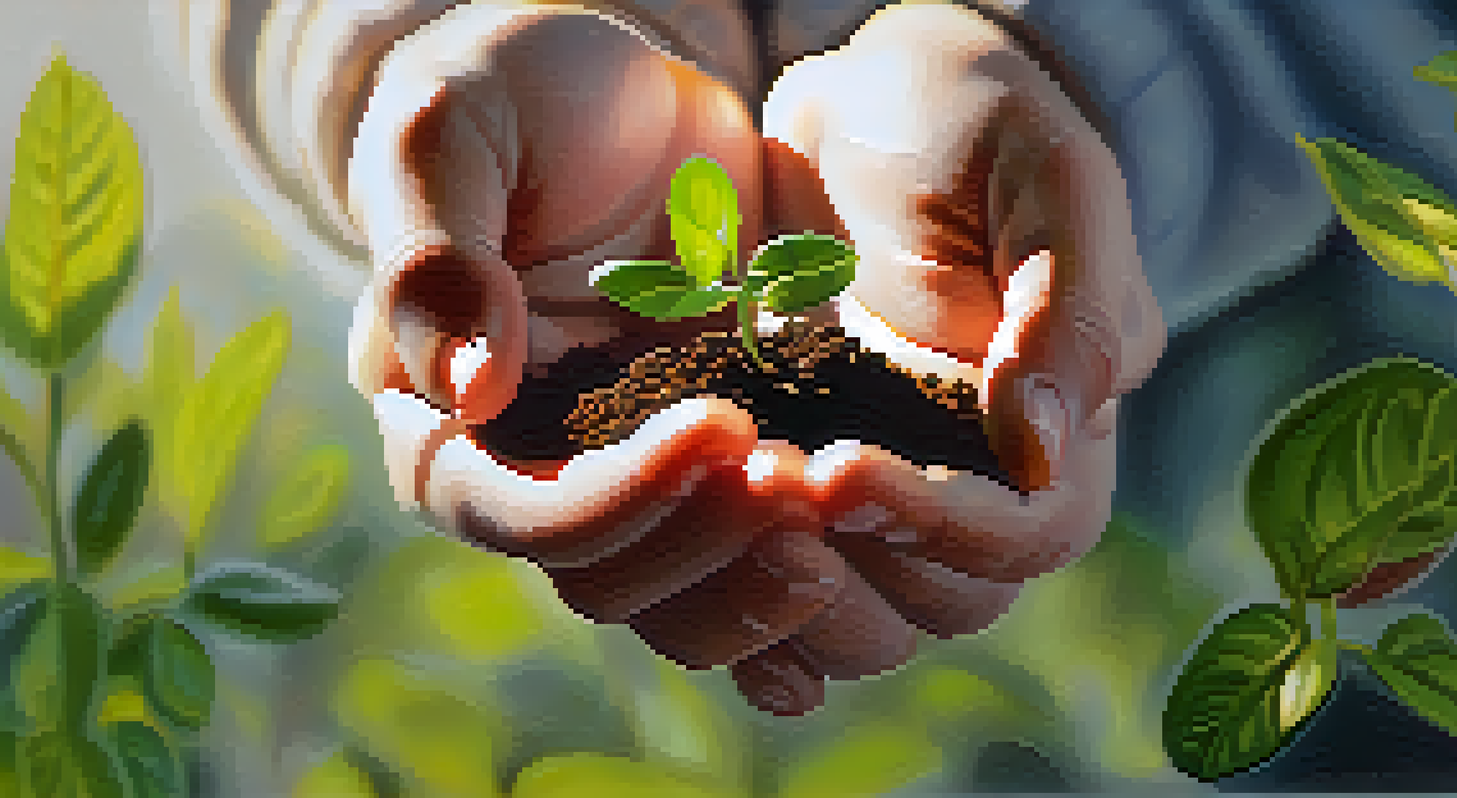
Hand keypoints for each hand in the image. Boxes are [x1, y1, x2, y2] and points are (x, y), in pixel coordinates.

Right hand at [344, 3, 861, 697]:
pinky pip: (741, 560)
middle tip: (800, 483)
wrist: (619, 95)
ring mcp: (624, 475)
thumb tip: (464, 392)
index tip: (716, 426)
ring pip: (677, 598)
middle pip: (600, 578)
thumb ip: (435, 257)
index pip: (504, 509)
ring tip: (839, 515)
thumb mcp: (454, 134)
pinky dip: (791, 581)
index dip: (606, 498)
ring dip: (754, 582)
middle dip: (701, 544)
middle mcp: (527, 467)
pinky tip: (853, 560)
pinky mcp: (707, 466)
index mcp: (441, 411)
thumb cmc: (512, 94)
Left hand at [744, 0, 1166, 699]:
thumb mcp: (1051, 183)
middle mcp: (982, 483)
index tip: (841, 465)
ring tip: (720, 494)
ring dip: (790, 584)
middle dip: (853, 561)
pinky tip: (693, 571)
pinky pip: (792, 590)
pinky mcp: (808, 482)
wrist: (866, 107)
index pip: (1026, 533)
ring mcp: (891, 490)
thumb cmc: (974, 123)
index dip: (939, 523)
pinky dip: (751, 611)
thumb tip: (1038, 450)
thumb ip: (1067, 311)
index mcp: (1064, 427)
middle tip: (758, 481)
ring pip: (866, 615)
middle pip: (946, 601)